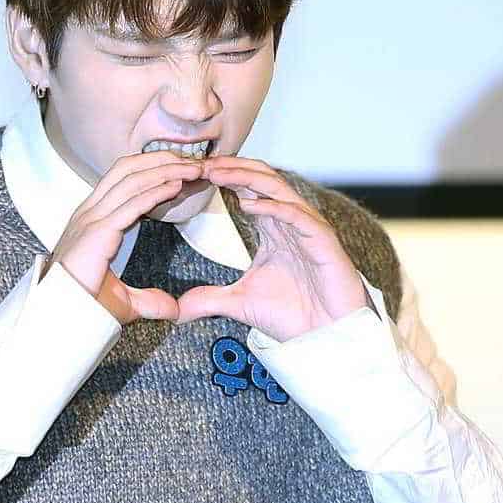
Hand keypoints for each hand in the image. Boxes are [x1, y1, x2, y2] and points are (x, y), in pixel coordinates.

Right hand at [41, 151, 203, 325]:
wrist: (61, 319)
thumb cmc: (83, 306)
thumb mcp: (125, 301)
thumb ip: (150, 301)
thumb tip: (173, 308)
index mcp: (92, 219)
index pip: (124, 179)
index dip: (153, 168)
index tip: (182, 169)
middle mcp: (89, 213)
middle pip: (128, 170)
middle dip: (163, 159)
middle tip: (193, 161)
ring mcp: (90, 220)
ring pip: (131, 180)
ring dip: (165, 170)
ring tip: (192, 168)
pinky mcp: (97, 232)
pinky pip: (131, 204)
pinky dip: (156, 191)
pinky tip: (175, 185)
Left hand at [175, 156, 371, 340]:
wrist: (325, 337)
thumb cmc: (292, 315)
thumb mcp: (239, 303)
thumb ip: (208, 299)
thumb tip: (177, 309)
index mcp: (273, 228)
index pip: (247, 189)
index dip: (223, 178)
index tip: (192, 175)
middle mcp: (291, 221)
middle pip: (261, 179)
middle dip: (231, 168)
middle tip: (201, 165)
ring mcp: (308, 229)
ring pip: (278, 189)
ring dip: (247, 178)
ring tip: (218, 174)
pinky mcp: (323, 242)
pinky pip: (297, 215)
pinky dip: (272, 207)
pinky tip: (247, 204)